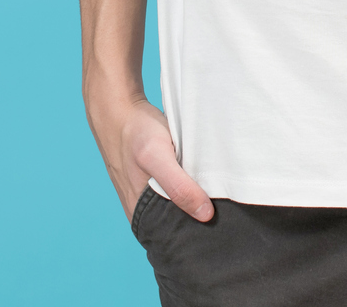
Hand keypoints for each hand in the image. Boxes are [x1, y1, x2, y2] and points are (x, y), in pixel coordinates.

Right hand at [86, 90, 214, 223]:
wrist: (118, 108)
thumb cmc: (134, 132)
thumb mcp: (156, 157)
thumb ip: (178, 187)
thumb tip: (205, 215)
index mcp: (139, 213)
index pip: (173, 237)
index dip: (196, 234)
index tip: (221, 229)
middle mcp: (143, 208)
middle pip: (178, 222)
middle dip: (199, 219)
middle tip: (227, 213)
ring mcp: (148, 193)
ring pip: (178, 206)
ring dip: (196, 200)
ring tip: (219, 197)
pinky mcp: (155, 178)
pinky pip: (177, 190)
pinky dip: (190, 186)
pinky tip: (203, 179)